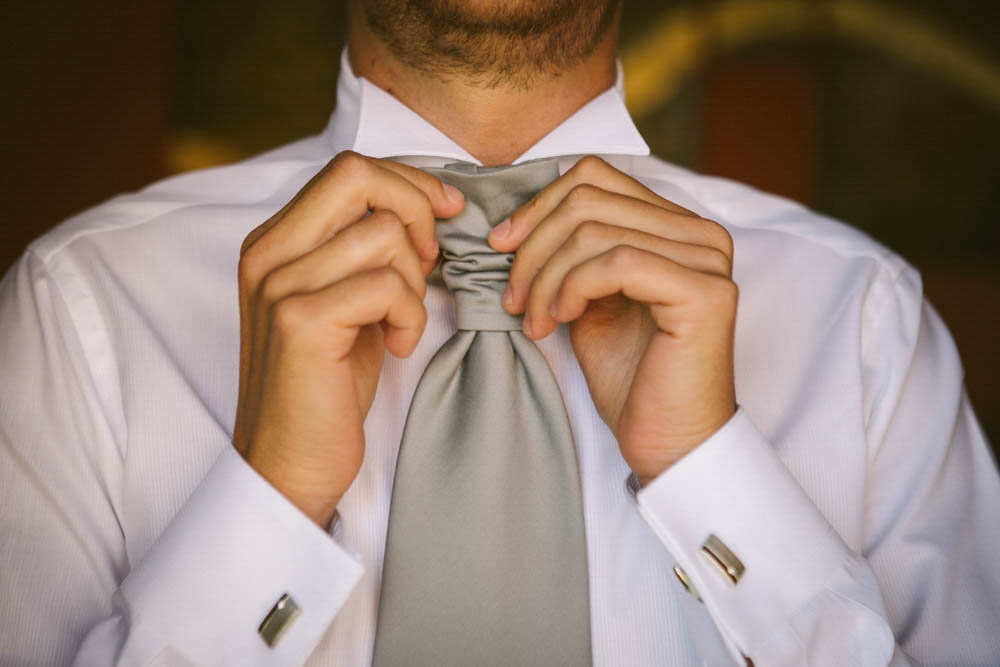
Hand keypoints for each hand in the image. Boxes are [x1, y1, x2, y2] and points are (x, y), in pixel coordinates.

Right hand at [233, 151, 463, 526]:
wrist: (288, 462)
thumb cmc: (327, 384)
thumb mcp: (344, 301)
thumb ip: (363, 250)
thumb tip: (424, 205)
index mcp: (274, 240)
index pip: (348, 169)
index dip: (408, 183)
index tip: (445, 212)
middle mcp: (267, 252)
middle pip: (357, 175)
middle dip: (416, 209)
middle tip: (428, 261)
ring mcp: (278, 285)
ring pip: (382, 234)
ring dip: (413, 281)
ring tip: (400, 322)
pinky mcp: (300, 322)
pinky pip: (386, 285)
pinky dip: (409, 315)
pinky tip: (396, 345)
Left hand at [489, 156, 736, 485]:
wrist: (667, 443)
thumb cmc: (630, 378)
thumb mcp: (590, 299)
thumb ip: (574, 252)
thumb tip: (518, 220)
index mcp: (676, 226)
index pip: (595, 177)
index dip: (538, 207)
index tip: (501, 247)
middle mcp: (701, 233)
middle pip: (588, 199)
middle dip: (533, 247)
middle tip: (514, 298)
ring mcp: (707, 260)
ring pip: (594, 229)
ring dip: (546, 276)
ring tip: (534, 319)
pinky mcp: (703, 292)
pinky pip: (615, 262)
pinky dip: (572, 288)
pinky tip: (560, 322)